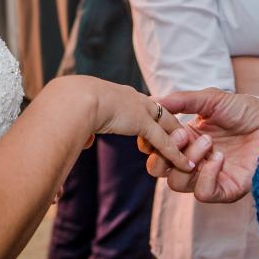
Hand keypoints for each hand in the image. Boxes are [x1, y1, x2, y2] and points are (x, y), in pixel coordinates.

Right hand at [76, 77, 195, 173]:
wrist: (73, 98)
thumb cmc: (68, 106)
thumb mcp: (77, 117)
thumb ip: (84, 130)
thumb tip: (84, 142)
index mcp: (118, 94)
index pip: (142, 106)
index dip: (149, 118)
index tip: (154, 127)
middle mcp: (133, 98)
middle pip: (160, 112)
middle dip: (171, 127)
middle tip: (183, 139)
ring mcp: (139, 108)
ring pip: (166, 126)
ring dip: (177, 140)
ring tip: (189, 152)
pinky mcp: (142, 122)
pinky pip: (163, 141)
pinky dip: (175, 154)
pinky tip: (186, 164)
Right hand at [141, 88, 258, 202]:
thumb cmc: (247, 110)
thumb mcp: (211, 99)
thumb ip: (182, 100)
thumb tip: (154, 100)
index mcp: (186, 138)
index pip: (155, 147)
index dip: (151, 140)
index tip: (159, 126)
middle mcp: (193, 159)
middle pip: (158, 169)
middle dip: (165, 152)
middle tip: (183, 135)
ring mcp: (208, 176)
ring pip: (177, 183)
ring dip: (188, 160)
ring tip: (209, 142)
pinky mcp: (226, 190)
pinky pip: (203, 194)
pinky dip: (207, 176)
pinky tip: (220, 158)